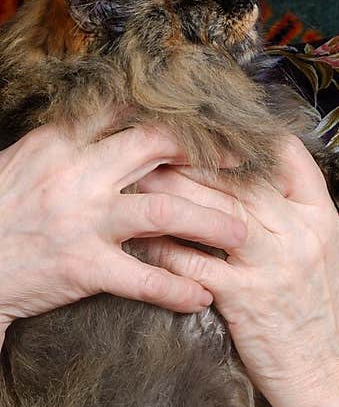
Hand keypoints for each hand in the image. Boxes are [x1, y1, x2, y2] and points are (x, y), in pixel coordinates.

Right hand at [0, 122, 246, 329]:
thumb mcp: (28, 161)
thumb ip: (72, 144)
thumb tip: (118, 124)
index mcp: (60, 141)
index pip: (127, 111)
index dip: (173, 112)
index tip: (209, 117)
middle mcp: (76, 172)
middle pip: (157, 147)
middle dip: (207, 153)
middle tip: (244, 163)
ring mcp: (82, 220)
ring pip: (166, 212)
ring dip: (211, 222)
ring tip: (241, 233)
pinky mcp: (83, 268)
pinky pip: (144, 278)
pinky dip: (178, 288)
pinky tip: (201, 295)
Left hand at [136, 136, 338, 406]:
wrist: (327, 377)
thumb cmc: (317, 317)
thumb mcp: (321, 255)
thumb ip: (291, 216)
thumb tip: (249, 180)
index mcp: (320, 217)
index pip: (287, 155)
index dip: (244, 137)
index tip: (209, 130)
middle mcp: (299, 234)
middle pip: (237, 178)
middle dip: (191, 160)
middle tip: (152, 147)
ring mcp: (272, 265)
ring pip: (211, 212)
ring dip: (168, 195)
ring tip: (136, 183)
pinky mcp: (244, 299)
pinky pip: (192, 262)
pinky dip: (162, 249)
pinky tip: (140, 239)